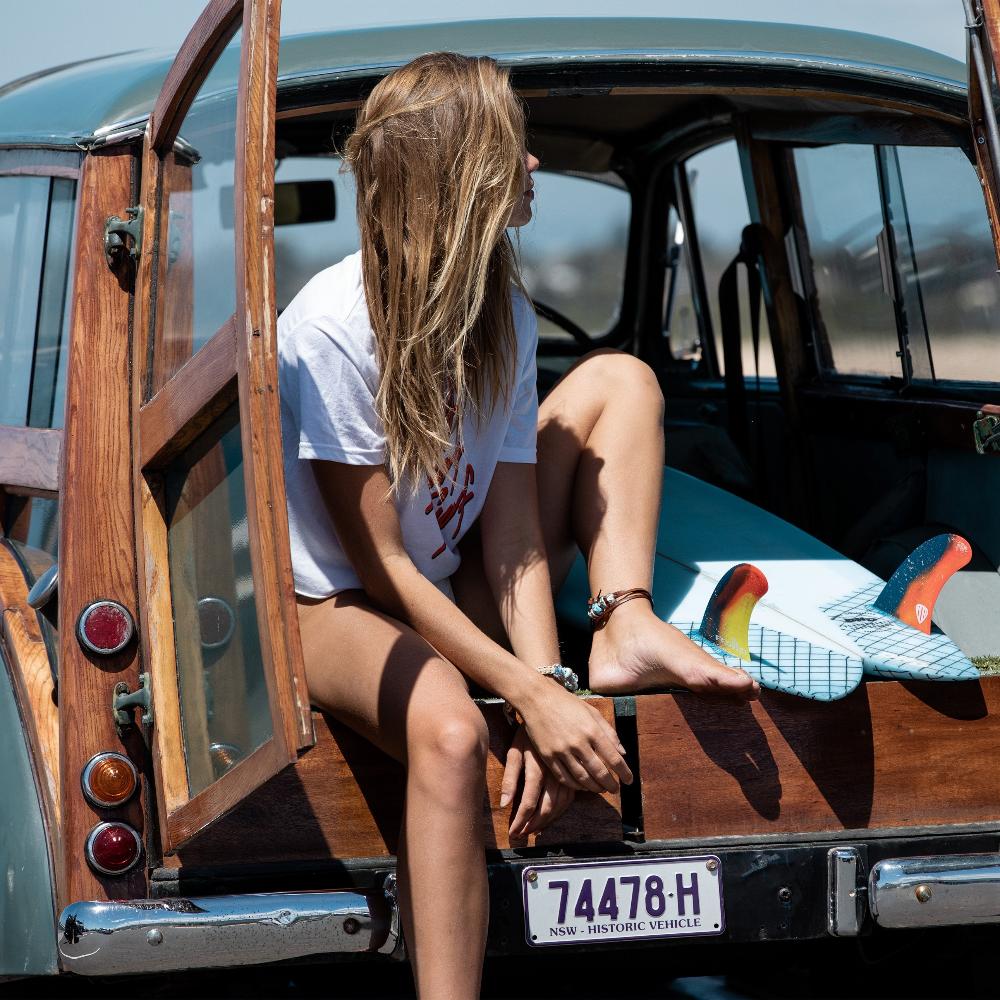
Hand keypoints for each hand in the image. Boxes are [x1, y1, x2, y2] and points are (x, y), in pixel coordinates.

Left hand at [501, 727, 574, 838]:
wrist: (547, 712)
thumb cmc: (526, 733)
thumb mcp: (514, 751)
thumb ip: (510, 777)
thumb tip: (505, 804)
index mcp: (537, 766)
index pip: (530, 801)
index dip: (522, 819)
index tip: (513, 832)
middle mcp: (554, 772)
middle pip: (547, 807)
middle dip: (533, 824)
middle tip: (521, 834)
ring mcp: (566, 772)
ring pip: (560, 805)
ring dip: (546, 821)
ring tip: (532, 829)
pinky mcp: (572, 772)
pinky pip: (569, 798)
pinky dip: (559, 811)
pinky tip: (548, 817)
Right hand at [517, 678, 632, 793]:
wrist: (537, 698)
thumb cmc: (567, 703)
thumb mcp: (592, 712)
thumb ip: (609, 732)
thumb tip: (623, 753)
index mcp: (592, 730)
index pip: (613, 758)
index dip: (624, 772)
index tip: (629, 780)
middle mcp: (578, 742)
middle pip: (599, 772)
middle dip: (610, 784)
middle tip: (615, 790)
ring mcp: (561, 750)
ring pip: (582, 778)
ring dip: (594, 787)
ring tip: (600, 789)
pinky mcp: (547, 756)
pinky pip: (564, 777)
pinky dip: (576, 785)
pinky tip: (582, 785)